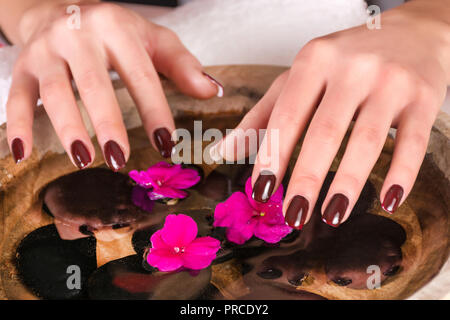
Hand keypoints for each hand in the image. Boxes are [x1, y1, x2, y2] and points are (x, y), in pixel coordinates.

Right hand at [6, 1, 221, 168]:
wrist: (60, 9)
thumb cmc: (114, 32)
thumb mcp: (152, 39)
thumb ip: (182, 65)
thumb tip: (213, 92)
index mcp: (117, 28)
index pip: (141, 75)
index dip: (154, 112)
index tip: (166, 146)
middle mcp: (78, 36)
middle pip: (94, 83)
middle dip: (108, 122)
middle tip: (120, 159)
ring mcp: (47, 51)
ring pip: (55, 92)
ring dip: (68, 128)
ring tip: (84, 160)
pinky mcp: (24, 67)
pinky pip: (17, 98)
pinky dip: (18, 126)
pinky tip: (23, 155)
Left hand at [216, 1, 449, 227]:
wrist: (414, 32)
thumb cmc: (346, 59)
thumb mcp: (300, 76)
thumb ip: (262, 114)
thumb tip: (223, 153)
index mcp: (314, 60)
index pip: (287, 115)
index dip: (272, 155)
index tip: (261, 191)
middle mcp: (352, 68)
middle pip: (325, 132)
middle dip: (307, 179)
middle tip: (294, 215)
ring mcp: (391, 81)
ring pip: (366, 141)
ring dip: (348, 183)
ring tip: (332, 216)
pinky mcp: (424, 97)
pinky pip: (413, 143)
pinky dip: (402, 175)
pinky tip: (389, 200)